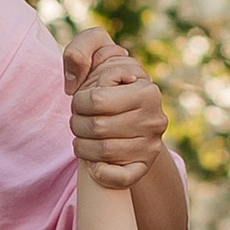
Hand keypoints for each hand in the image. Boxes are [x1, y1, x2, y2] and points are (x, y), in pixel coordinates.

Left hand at [66, 33, 167, 191]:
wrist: (128, 109)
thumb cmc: (106, 80)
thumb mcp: (94, 52)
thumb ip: (80, 51)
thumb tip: (73, 81)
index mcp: (147, 90)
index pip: (95, 100)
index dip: (78, 102)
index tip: (80, 101)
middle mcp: (155, 118)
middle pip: (97, 127)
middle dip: (77, 124)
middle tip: (77, 120)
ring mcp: (151, 145)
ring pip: (104, 152)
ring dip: (82, 147)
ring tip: (81, 138)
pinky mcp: (144, 165)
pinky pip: (122, 178)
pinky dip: (102, 174)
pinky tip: (94, 165)